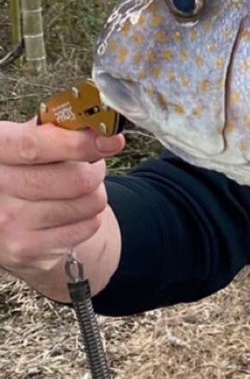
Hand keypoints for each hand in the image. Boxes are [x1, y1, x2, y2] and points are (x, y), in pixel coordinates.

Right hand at [0, 119, 123, 276]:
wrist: (2, 220)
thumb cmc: (23, 169)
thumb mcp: (28, 139)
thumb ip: (58, 129)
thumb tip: (104, 131)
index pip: (33, 146)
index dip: (77, 143)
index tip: (111, 140)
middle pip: (74, 180)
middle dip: (95, 170)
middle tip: (92, 167)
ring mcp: (5, 222)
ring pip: (88, 202)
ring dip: (95, 193)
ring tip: (77, 190)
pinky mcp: (25, 249)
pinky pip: (88, 226)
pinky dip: (90, 217)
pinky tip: (70, 213)